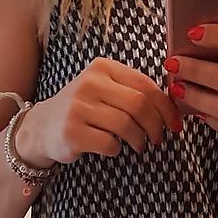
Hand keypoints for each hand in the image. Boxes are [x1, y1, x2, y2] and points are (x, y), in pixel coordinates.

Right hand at [15, 57, 182, 166]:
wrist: (42, 127)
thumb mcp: (104, 90)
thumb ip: (133, 92)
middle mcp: (89, 83)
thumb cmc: (83, 110)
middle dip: (156, 126)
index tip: (175, 125)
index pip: (145, 85)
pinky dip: (117, 149)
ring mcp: (78, 107)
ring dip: (139, 140)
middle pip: (139, 105)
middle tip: (158, 139)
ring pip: (126, 125)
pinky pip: (109, 143)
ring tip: (140, 146)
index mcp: (102, 68)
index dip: (166, 107)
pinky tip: (114, 148)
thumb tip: (173, 107)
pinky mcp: (72, 131)